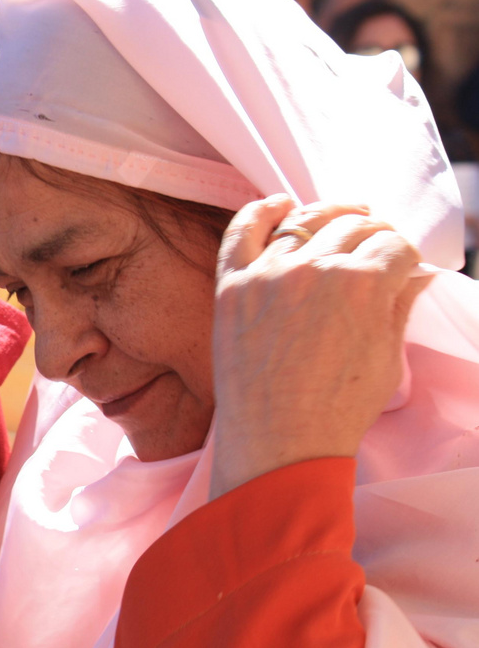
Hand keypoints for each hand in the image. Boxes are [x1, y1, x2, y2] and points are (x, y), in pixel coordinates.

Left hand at [209, 196, 431, 497]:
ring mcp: (268, 274)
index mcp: (363, 283)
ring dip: (328, 215)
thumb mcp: (387, 356)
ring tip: (338, 220)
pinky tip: (278, 204)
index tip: (400, 265)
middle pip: (353, 226)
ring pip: (304, 220)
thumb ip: (398, 304)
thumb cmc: (337, 409)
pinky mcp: (232, 286)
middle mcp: (315, 269)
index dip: (402, 253)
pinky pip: (242, 230)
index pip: (394, 243)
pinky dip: (260, 210)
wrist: (276, 442)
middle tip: (373, 246)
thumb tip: (415, 272)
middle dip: (372, 233)